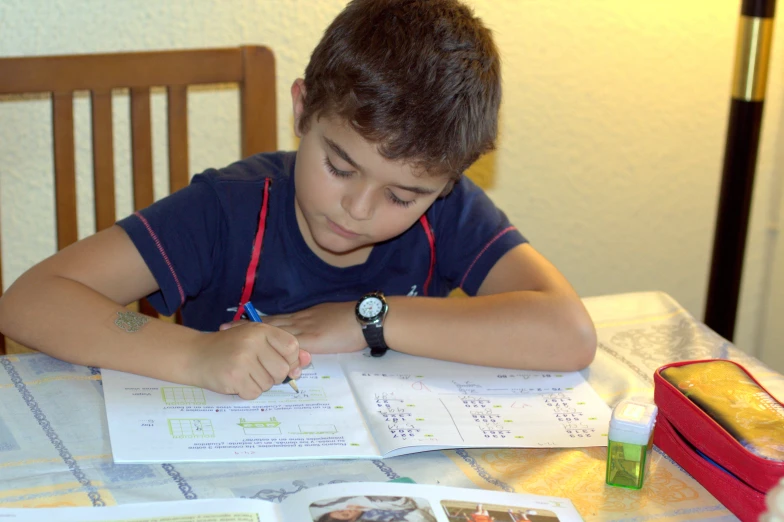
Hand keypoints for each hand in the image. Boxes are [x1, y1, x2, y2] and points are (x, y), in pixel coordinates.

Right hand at [190, 322, 310, 398]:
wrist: (195, 354)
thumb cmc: (229, 347)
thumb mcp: (256, 340)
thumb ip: (282, 348)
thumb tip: (307, 360)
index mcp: (261, 329)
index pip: (292, 347)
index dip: (290, 359)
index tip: (278, 361)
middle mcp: (253, 342)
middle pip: (282, 370)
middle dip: (274, 376)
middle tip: (258, 370)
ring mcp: (242, 360)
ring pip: (268, 383)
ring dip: (259, 384)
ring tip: (244, 373)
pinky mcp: (233, 378)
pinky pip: (254, 393)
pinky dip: (247, 391)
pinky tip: (237, 381)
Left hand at [220, 301, 365, 353]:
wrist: (365, 318)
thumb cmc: (353, 319)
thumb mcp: (330, 318)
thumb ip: (317, 326)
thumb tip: (309, 334)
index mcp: (305, 317)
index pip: (276, 319)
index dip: (257, 321)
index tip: (238, 321)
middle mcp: (300, 321)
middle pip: (267, 323)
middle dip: (246, 326)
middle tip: (224, 327)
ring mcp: (304, 330)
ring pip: (272, 332)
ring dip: (252, 334)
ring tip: (231, 335)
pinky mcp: (311, 341)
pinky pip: (287, 345)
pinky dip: (271, 348)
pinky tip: (257, 352)